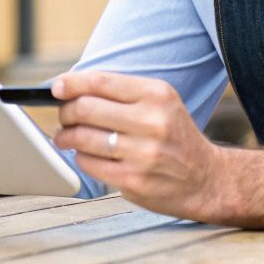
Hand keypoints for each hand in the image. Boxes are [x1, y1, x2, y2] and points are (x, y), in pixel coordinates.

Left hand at [50, 71, 229, 221]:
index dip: (70, 83)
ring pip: (82, 137)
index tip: (56, 88)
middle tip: (63, 117)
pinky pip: (88, 163)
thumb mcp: (160, 103)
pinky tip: (84, 155)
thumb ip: (120, 93)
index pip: (100, 81)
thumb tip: (67, 88)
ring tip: (64, 137)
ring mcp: (143, 154)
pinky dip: (80, 157)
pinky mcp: (133, 181)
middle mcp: (152, 122)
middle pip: (85, 109)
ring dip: (65, 137)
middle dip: (65, 112)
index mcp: (157, 95)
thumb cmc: (174, 136)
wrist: (207, 180)